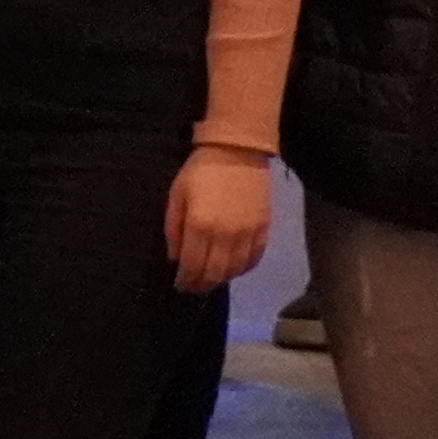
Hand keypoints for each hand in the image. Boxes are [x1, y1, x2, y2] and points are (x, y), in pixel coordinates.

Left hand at [164, 144, 270, 292]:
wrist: (238, 150)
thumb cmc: (201, 171)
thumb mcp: (177, 195)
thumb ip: (174, 229)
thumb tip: (176, 258)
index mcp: (200, 225)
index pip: (193, 266)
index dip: (186, 280)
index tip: (181, 285)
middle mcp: (225, 235)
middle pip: (214, 273)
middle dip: (202, 285)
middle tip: (194, 288)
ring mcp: (248, 233)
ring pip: (235, 270)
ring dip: (221, 279)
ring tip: (211, 279)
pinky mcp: (264, 229)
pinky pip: (254, 259)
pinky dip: (243, 269)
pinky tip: (233, 268)